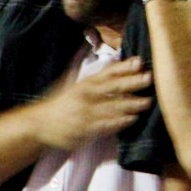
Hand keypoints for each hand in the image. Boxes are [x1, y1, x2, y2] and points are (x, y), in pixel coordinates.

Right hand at [36, 57, 152, 150]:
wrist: (41, 123)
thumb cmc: (64, 102)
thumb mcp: (78, 85)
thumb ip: (99, 77)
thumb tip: (121, 64)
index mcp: (86, 83)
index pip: (108, 72)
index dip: (124, 67)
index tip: (140, 62)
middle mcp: (86, 95)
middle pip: (113, 87)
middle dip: (132, 82)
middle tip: (149, 79)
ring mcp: (85, 112)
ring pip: (112, 107)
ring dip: (131, 104)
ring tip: (147, 102)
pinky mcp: (84, 129)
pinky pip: (105, 125)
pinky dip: (120, 122)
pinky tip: (132, 119)